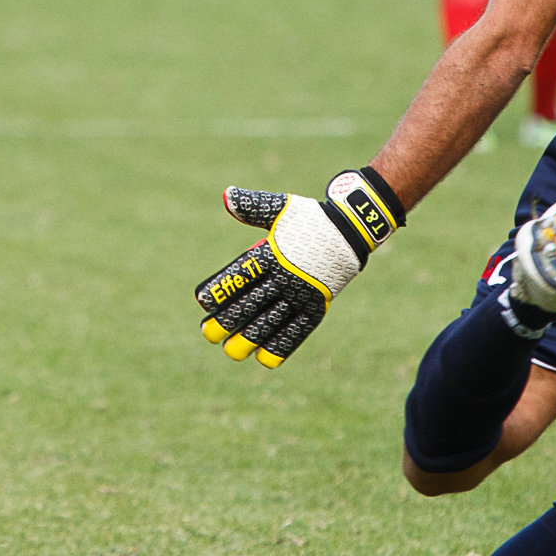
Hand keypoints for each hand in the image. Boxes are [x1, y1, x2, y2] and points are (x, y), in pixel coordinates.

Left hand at [194, 168, 404, 367]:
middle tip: (208, 334)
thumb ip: (252, 206)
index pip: (240, 274)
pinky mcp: (317, 305)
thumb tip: (227, 197)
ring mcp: (303, 293)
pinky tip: (263, 359)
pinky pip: (297, 330)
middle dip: (228, 320)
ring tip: (230, 351)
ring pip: (272, 320)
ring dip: (249, 338)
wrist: (353, 227)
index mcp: (274, 252)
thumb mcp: (282, 207)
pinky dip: (281, 345)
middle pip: (252, 302)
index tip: (202, 302)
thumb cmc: (311, 217)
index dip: (220, 289)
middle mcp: (287, 275)